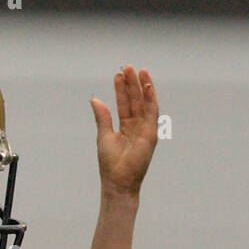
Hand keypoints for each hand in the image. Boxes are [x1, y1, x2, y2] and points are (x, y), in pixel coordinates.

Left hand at [90, 66, 157, 197]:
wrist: (118, 181)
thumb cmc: (111, 163)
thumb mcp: (104, 135)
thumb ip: (103, 117)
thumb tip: (95, 100)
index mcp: (125, 127)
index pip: (124, 103)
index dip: (121, 89)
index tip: (117, 75)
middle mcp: (137, 126)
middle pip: (135, 100)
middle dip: (131, 83)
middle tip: (127, 67)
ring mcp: (145, 129)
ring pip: (144, 103)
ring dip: (142, 87)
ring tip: (138, 70)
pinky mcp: (151, 134)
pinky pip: (152, 113)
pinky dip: (151, 99)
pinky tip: (148, 85)